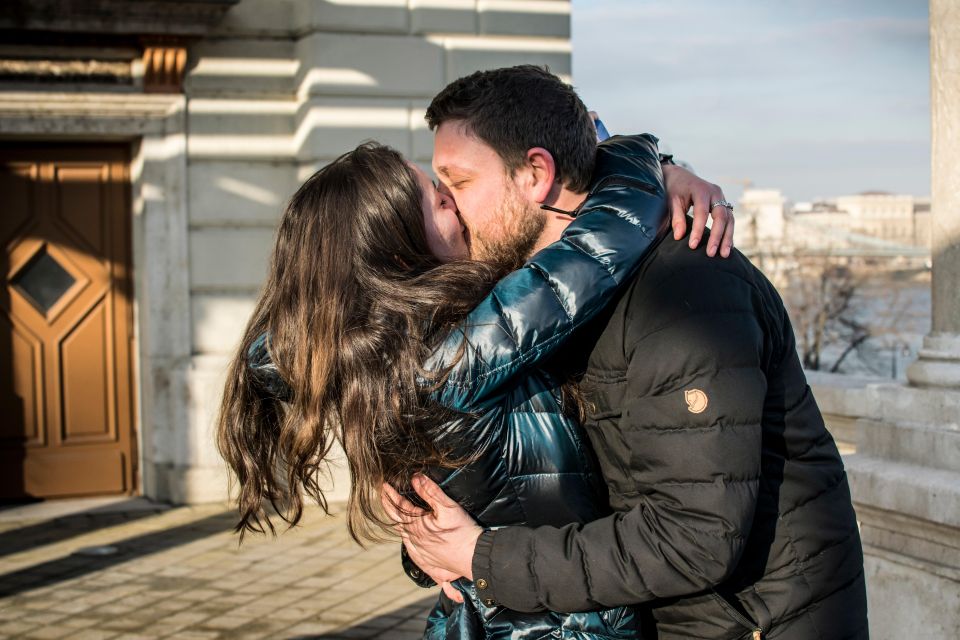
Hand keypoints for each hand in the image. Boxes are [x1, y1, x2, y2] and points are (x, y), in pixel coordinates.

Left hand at [382, 475, 482, 593]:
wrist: (474, 557)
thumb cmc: (463, 531)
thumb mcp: (448, 507)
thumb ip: (430, 492)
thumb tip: (415, 478)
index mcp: (417, 525)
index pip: (400, 505)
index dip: (391, 494)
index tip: (384, 484)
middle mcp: (414, 539)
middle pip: (397, 520)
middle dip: (389, 506)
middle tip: (383, 496)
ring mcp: (420, 551)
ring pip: (402, 534)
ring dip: (396, 521)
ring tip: (392, 513)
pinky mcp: (426, 561)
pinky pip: (409, 549)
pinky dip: (404, 539)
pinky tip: (406, 537)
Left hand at [662, 164, 734, 257]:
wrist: (680, 175)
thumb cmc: (674, 188)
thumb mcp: (672, 200)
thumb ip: (676, 217)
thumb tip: (679, 236)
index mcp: (701, 190)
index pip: (702, 213)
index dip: (698, 230)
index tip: (693, 246)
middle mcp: (715, 192)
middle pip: (721, 216)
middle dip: (717, 236)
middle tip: (712, 253)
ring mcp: (721, 198)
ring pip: (729, 219)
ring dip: (727, 237)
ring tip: (724, 255)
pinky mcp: (723, 204)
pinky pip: (729, 219)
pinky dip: (728, 233)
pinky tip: (727, 247)